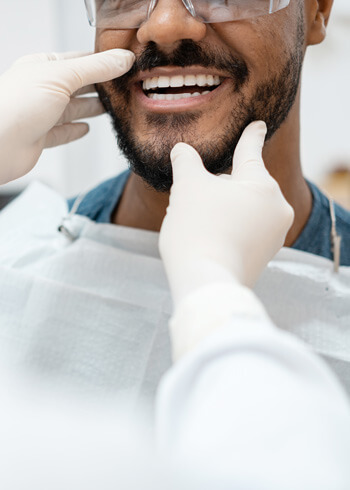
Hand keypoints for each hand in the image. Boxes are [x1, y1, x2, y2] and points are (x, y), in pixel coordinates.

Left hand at [0, 49, 134, 184]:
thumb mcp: (62, 76)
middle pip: (78, 85)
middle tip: (122, 87)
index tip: (123, 65)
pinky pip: (63, 132)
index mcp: (42, 66)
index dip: (102, 62)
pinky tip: (86, 128)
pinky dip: (76, 130)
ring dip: (91, 108)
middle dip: (100, 86)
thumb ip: (95, 69)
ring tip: (111, 107)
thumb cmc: (17, 106)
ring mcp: (41, 113)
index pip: (79, 60)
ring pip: (72, 109)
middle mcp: (41, 89)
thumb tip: (123, 59)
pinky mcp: (41, 137)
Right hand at [159, 121, 293, 307]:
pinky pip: (246, 231)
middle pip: (243, 184)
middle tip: (195, 202)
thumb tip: (181, 150)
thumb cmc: (197, 228)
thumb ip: (186, 162)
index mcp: (262, 184)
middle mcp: (276, 208)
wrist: (206, 282)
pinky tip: (210, 238)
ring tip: (199, 224)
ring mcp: (274, 235)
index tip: (259, 124)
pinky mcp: (265, 256)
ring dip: (222, 208)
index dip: (250, 135)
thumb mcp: (187, 187)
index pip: (251, 151)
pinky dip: (228, 228)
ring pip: (243, 208)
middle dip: (220, 187)